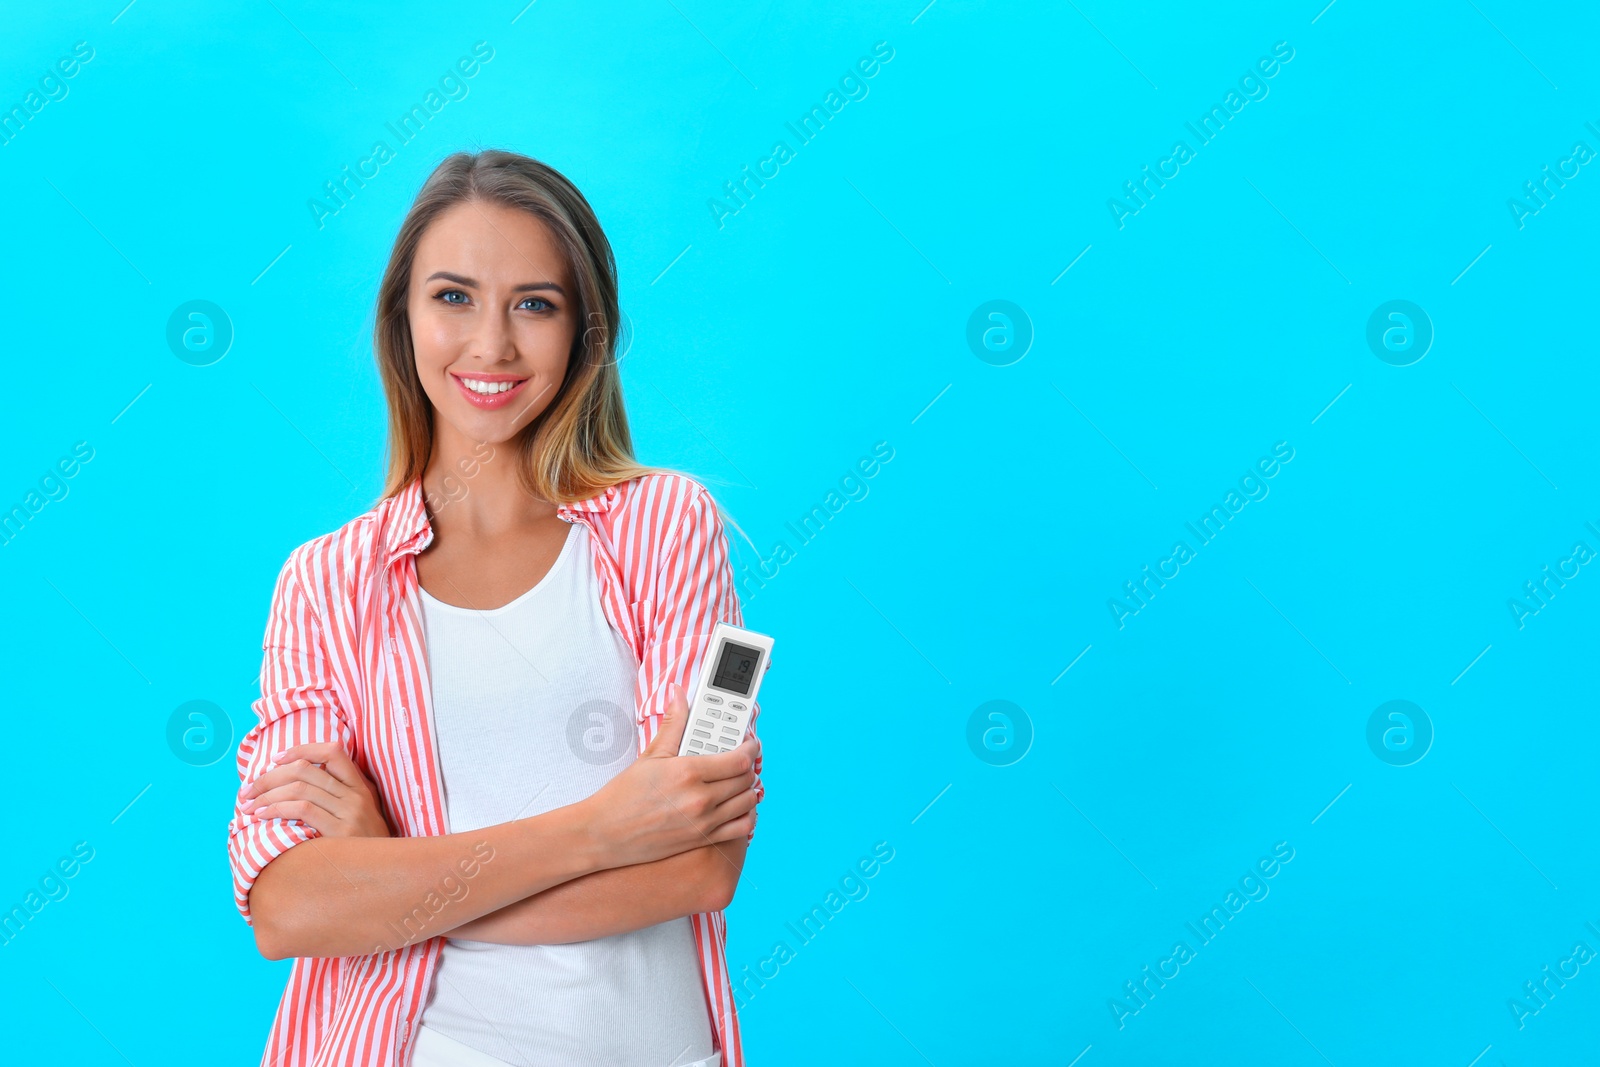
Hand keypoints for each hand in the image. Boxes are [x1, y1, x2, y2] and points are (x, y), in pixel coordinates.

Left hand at [239, 741, 393, 838]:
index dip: (301, 750)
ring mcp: (351, 813)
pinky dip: (276, 809)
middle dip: (269, 777)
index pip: (332, 752)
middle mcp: (357, 795)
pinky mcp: (341, 833)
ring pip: (300, 788)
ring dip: (267, 794)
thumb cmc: (363, 849)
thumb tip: (294, 784)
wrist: (383, 877)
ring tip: (249, 806)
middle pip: (306, 769)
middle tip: (248, 790)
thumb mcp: (360, 816)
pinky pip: (303, 810)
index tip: (276, 759)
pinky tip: (262, 816)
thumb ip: (338, 798)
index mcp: (361, 787)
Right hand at [579, 683, 759, 869]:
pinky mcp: (702, 840)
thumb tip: (679, 694)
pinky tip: (738, 806)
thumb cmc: (624, 795)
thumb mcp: (651, 755)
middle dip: (749, 766)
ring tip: (739, 780)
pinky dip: (747, 816)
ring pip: (748, 802)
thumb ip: (673, 723)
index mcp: (688, 772)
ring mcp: (703, 823)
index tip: (750, 743)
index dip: (751, 748)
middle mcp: (700, 799)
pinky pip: (742, 828)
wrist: (605, 834)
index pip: (739, 758)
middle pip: (747, 779)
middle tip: (742, 759)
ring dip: (749, 789)